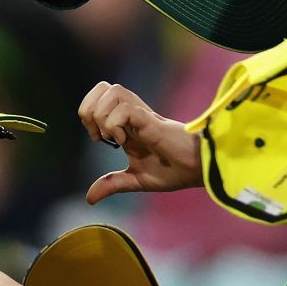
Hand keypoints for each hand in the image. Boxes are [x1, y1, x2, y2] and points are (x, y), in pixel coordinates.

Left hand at [78, 82, 201, 203]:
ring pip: (112, 91)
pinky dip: (116, 124)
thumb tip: (90, 198)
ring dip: (103, 115)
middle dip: (90, 110)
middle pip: (102, 87)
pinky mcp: (152, 121)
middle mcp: (132, 113)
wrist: (198, 170)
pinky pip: (126, 108)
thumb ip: (112, 184)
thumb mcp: (135, 179)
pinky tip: (124, 142)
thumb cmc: (173, 170)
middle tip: (101, 136)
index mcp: (126, 122)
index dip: (89, 113)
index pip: (98, 96)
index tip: (99, 139)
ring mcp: (142, 115)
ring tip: (114, 138)